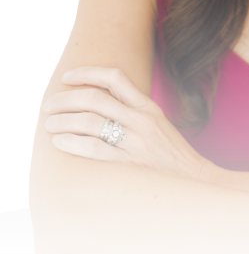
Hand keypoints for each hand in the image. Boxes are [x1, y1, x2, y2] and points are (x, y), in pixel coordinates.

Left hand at [42, 66, 223, 184]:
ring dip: (63, 121)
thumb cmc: (171, 154)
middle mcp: (142, 120)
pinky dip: (72, 142)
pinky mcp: (129, 164)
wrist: (194, 181)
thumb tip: (98, 104)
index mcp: (148, 107)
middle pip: (95, 99)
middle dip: (66, 99)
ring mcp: (136, 142)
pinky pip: (94, 149)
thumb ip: (133, 111)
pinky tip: (60, 141)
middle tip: (49, 104)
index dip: (88, 72)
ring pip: (89, 122)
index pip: (115, 78)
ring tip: (49, 124)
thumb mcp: (157, 123)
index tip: (68, 76)